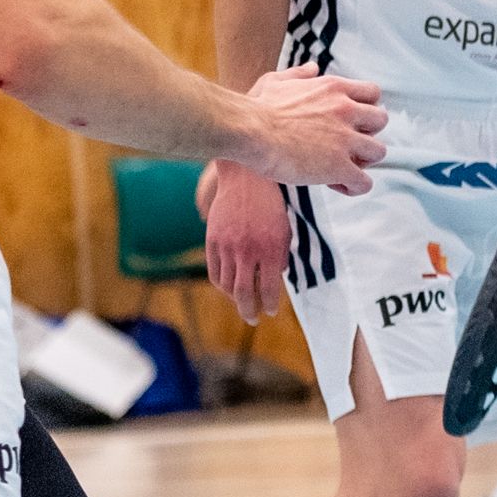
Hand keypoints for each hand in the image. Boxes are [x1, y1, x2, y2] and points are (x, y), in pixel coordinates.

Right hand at [203, 161, 292, 321]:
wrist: (246, 176)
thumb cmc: (270, 203)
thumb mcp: (284, 230)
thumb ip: (280, 258)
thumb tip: (274, 281)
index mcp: (270, 249)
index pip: (269, 290)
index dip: (270, 305)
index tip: (271, 312)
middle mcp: (247, 250)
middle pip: (244, 294)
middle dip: (249, 312)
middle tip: (253, 320)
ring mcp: (227, 246)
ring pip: (227, 286)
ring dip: (235, 299)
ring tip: (242, 303)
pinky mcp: (212, 240)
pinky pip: (214, 272)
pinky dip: (221, 285)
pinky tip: (228, 288)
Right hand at [245, 61, 385, 192]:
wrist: (250, 130)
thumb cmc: (258, 107)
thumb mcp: (278, 80)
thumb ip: (299, 73)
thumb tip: (312, 68)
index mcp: (334, 88)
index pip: (372, 93)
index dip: (365, 108)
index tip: (349, 120)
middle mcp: (346, 110)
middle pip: (381, 120)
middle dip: (368, 133)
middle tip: (347, 144)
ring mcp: (345, 139)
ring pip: (379, 151)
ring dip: (363, 161)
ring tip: (341, 167)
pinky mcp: (339, 166)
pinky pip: (364, 182)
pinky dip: (354, 186)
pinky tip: (335, 184)